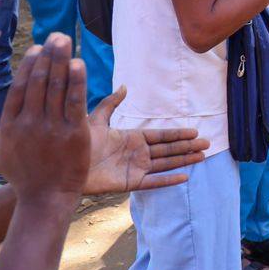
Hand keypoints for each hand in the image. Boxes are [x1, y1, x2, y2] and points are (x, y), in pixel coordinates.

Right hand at [0, 35, 88, 208]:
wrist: (46, 198)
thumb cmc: (22, 174)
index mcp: (11, 124)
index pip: (19, 87)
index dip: (29, 65)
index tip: (38, 48)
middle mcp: (30, 123)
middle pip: (38, 82)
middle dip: (48, 56)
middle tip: (57, 36)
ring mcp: (52, 127)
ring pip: (56, 88)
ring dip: (62, 61)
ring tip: (66, 41)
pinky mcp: (74, 133)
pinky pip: (75, 102)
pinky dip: (77, 82)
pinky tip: (79, 64)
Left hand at [84, 87, 207, 194]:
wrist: (61, 168)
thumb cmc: (76, 144)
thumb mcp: (94, 120)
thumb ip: (110, 104)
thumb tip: (124, 86)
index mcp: (131, 138)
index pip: (161, 135)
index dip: (178, 133)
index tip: (195, 130)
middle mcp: (137, 153)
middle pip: (168, 149)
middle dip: (187, 146)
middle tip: (208, 144)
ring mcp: (135, 168)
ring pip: (166, 164)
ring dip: (184, 160)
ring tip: (202, 157)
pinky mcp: (129, 183)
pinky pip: (153, 182)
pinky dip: (168, 181)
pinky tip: (184, 178)